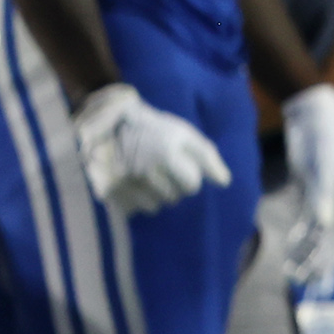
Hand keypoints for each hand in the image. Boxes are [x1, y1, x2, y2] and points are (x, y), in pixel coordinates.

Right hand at [74, 81, 233, 213]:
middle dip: (175, 184)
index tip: (181, 165)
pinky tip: (134, 182)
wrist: (109, 123)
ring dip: (157, 193)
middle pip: (175, 197)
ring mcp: (126, 182)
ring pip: (156, 206)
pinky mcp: (110, 192)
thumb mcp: (183, 133)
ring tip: (148, 174)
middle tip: (163, 168)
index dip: (190, 175)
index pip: (192, 185)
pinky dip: (138, 199)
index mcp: (166, 154)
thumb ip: (206, 156)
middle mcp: (145, 170)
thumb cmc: (154, 128)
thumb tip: (225, 182)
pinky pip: (137, 209)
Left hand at [280, 83, 333, 268]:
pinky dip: (299, 237)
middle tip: (308, 282)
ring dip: (309, 253)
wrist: (314, 118)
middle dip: (321, 260)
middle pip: (332, 238)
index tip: (326, 274)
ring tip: (296, 274)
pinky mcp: (309, 193)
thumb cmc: (327, 139)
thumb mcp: (326, 165)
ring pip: (318, 233)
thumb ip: (324, 194)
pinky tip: (290, 252)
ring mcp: (325, 199)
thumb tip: (324, 223)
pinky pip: (305, 221)